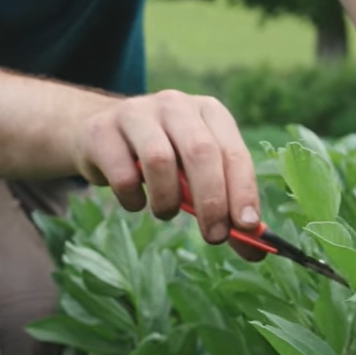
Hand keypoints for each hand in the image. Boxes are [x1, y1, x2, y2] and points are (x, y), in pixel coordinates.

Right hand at [70, 90, 264, 257]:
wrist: (100, 134)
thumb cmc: (160, 158)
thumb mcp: (195, 173)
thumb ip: (224, 205)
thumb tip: (255, 249)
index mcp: (209, 111)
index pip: (233, 151)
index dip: (243, 190)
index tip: (247, 225)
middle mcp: (175, 105)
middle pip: (200, 153)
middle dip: (211, 200)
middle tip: (213, 235)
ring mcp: (136, 113)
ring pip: (159, 160)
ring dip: (167, 200)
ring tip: (166, 212)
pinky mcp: (102, 130)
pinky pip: (122, 174)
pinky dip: (133, 199)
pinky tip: (135, 202)